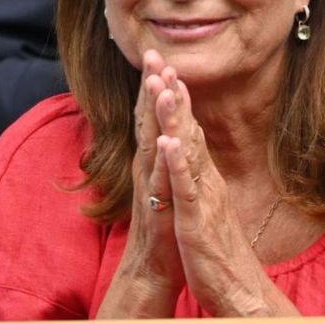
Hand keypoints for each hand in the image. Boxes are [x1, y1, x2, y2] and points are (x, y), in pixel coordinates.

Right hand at [97, 51, 185, 316]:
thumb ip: (171, 159)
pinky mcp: (160, 208)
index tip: (163, 58)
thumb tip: (174, 135)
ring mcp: (153, 188)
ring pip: (153, 144)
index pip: (157, 119)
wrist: (156, 268)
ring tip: (157, 85)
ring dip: (155, 115)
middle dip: (152, 89)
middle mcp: (150, 169)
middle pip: (150, 123)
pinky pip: (163, 181)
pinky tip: (166, 142)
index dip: (159, 90)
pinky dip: (165, 161)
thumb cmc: (166, 227)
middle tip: (154, 55)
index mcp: (155, 162)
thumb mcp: (171, 185)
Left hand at [154, 76, 290, 315]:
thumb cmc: (217, 254)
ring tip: (166, 87)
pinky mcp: (197, 218)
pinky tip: (167, 141)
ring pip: (189, 151)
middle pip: (189, 130)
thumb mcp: (205, 211)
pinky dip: (177, 162)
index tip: (167, 70)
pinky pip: (186, 186)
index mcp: (205, 179)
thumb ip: (202, 185)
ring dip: (177, 118)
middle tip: (162, 61)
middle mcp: (207, 181)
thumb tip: (195, 164)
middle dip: (175, 95)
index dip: (178, 101)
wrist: (236, 288)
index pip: (190, 131)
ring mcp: (203, 197)